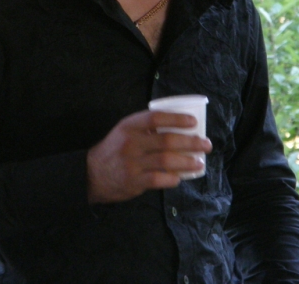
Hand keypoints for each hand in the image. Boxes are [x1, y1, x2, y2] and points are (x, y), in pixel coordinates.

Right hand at [86, 110, 212, 203]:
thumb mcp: (125, 131)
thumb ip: (146, 127)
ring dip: (187, 162)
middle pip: (167, 141)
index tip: (194, 122)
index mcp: (130, 126)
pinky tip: (180, 178)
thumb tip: (179, 126)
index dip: (176, 118)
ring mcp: (132, 163)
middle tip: (206, 145)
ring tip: (199, 162)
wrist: (92, 173)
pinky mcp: (134, 181)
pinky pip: (158, 179)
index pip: (156, 118)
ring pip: (166, 161)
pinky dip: (172, 178)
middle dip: (191, 143)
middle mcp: (131, 143)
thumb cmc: (116, 149)